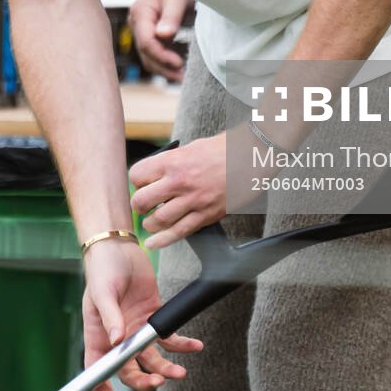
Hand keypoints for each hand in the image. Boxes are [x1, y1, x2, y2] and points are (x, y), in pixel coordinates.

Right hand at [81, 238, 202, 390]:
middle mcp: (118, 337)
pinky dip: (182, 344)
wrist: (119, 246)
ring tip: (180, 372)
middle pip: (128, 369)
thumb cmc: (102, 268)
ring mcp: (136, 329)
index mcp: (98, 334)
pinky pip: (168, 337)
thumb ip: (110, 317)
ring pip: (152, 359)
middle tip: (158, 382)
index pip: (96, 369)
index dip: (102, 390)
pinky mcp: (153, 317)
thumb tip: (116, 340)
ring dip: (166, 368)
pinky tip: (194, 345)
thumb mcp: (102, 292)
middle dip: (143, 381)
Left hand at [128, 133, 226, 248]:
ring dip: (150, 223)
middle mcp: (180, 181)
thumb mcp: (191, 148)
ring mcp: (194, 200)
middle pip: (142, 200)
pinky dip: (163, 240)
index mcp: (173, 161)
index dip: (136, 181)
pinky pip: (179, 232)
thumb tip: (154, 174)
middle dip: (139, 205)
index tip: (141, 184)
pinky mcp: (207, 215)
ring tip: (151, 222)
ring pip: (159, 220)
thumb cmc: (224, 149)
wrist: (253, 156)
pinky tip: (153, 243)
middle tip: (143, 206)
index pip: (137, 176)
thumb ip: (171, 162)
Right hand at [130, 0, 188, 80]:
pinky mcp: (149, 32)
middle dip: (163, 67)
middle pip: (146, 53)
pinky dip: (164, 61)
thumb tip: (164, 35)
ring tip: (182, 76)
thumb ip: (172, 14)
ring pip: (148, 56)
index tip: (180, 63)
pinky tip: (179, 67)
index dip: (162, 56)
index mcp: (141, 12)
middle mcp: (137, 22)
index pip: (147, 42)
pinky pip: (153, 52)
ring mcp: (141, 28)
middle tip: (183, 77)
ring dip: (163, 68)